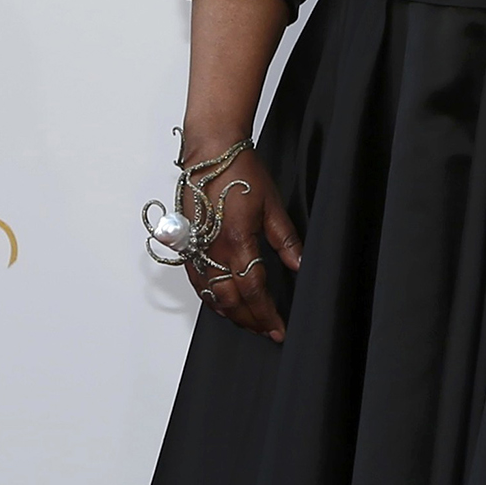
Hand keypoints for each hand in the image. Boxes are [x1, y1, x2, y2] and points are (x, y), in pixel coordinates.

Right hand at [180, 141, 302, 342]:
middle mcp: (212, 250)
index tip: (278, 328)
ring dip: (230, 314)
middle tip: (266, 331)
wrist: (211, 153)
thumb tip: (299, 265)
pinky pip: (197, 282)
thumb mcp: (272, 205)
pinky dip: (210, 299)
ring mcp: (196, 249)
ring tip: (249, 323)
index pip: (253, 290)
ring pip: (211, 296)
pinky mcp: (186, 245)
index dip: (266, 313)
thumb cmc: (240, 172)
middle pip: (230, 300)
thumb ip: (286, 240)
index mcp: (237, 241)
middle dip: (250, 320)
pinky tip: (221, 304)